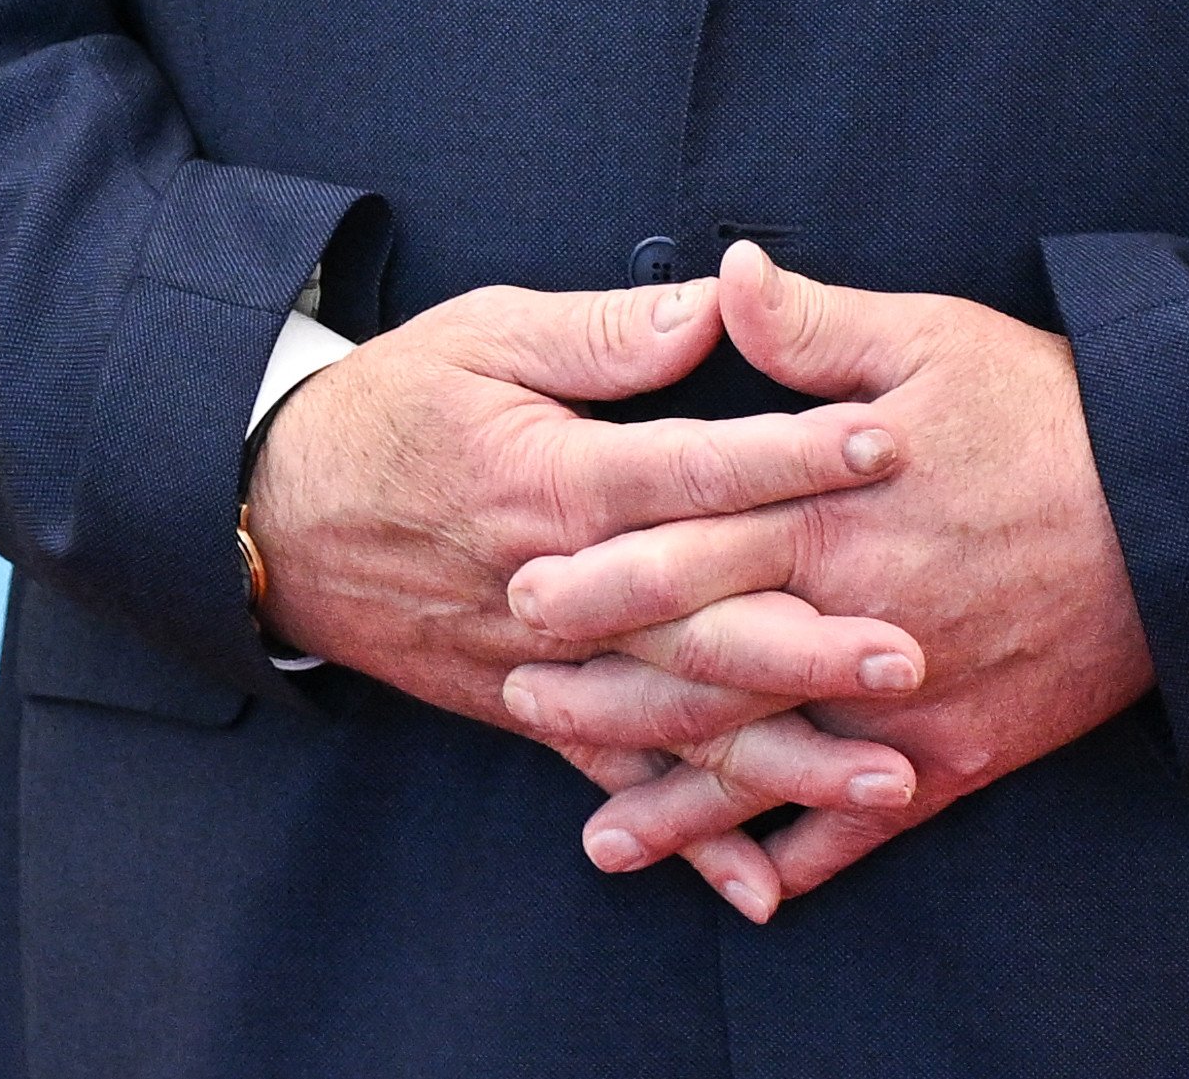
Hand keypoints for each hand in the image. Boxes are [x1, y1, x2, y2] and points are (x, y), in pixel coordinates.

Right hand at [238, 273, 933, 912]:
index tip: (887, 443)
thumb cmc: (393, 407)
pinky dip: (687, 839)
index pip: (691, 469)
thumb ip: (603, 332)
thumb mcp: (483, 335)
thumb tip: (713, 307)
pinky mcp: (527, 711)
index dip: (790, 454)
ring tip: (886, 776)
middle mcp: (556, 586)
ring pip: (677, 719)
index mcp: (553, 478)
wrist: (275, 517)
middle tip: (912, 652)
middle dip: (811, 643)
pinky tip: (765, 882)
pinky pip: (618, 778)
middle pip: (699, 621)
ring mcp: (544, 664)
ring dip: (783, 756)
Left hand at [501, 244, 1153, 912]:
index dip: (597, 575)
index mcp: (830, 511)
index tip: (519, 589)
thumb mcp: (930, 340)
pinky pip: (867, 818)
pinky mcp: (963, 753)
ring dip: (679, 797)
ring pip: (770, 762)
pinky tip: (745, 888)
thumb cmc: (1053, 412)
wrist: (1186, 511)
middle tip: (522, 703)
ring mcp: (907, 697)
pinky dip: (804, 857)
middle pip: (704, 664)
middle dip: (607, 691)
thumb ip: (811, 327)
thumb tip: (723, 275)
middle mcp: (852, 615)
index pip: (687, 548)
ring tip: (600, 831)